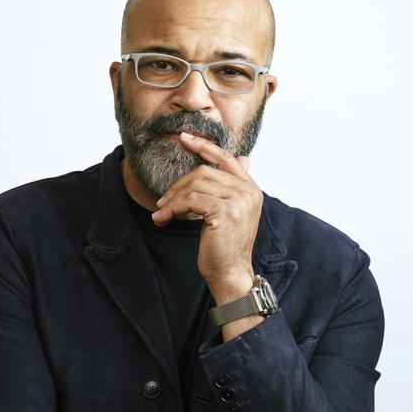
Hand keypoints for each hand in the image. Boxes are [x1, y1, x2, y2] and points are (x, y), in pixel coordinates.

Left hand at [151, 132, 262, 302]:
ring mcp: (239, 201)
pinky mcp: (225, 212)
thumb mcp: (232, 211)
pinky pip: (191, 200)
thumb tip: (243, 157)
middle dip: (178, 185)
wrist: (230, 273)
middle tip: (163, 201)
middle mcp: (248, 191)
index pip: (226, 157)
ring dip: (172, 199)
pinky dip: (172, 208)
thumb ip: (232, 185)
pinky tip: (163, 219)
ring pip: (195, 185)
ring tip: (161, 213)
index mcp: (251, 188)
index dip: (204, 146)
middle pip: (204, 171)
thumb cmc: (225, 245)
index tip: (184, 138)